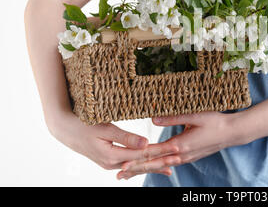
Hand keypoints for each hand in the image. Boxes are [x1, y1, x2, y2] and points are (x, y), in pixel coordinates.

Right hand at [50, 111, 178, 175]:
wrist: (64, 129)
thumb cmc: (83, 124)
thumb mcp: (105, 128)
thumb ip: (126, 137)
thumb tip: (146, 143)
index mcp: (112, 156)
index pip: (143, 154)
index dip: (161, 151)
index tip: (175, 148)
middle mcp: (112, 163)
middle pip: (142, 163)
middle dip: (162, 161)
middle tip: (180, 159)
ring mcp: (110, 163)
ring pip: (137, 165)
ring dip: (154, 164)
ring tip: (171, 166)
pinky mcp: (109, 160)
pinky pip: (130, 163)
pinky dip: (142, 163)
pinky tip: (151, 166)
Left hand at [116, 111, 244, 179]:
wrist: (232, 133)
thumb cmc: (215, 121)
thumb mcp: (194, 116)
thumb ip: (172, 117)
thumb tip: (152, 119)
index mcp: (180, 145)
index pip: (154, 153)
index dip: (137, 158)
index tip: (123, 163)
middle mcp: (181, 155)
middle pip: (154, 164)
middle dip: (136, 169)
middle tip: (119, 174)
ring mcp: (186, 158)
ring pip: (161, 166)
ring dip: (145, 169)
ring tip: (130, 172)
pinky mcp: (189, 157)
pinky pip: (169, 164)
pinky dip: (157, 167)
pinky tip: (152, 167)